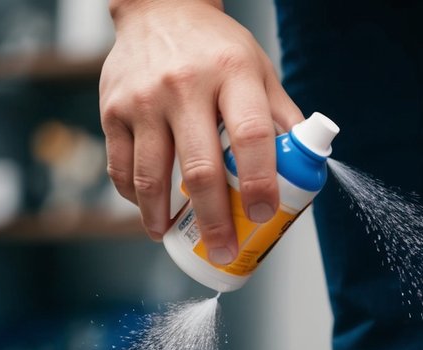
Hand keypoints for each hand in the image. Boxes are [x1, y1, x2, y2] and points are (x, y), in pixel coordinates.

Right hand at [100, 0, 302, 261]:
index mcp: (232, 75)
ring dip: (162, 217)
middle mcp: (185, 86)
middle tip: (223, 251)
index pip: (250, 136)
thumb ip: (283, 119)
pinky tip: (149, 210)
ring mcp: (144, 99)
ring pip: (151, 175)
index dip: (259, 182)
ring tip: (172, 238)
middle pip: (200, 168)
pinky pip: (122, 166)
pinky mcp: (112, 108)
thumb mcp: (260, 72)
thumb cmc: (217, 50)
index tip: (264, 215)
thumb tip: (310, 170)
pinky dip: (135, 196)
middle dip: (214, 220)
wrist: (159, 10)